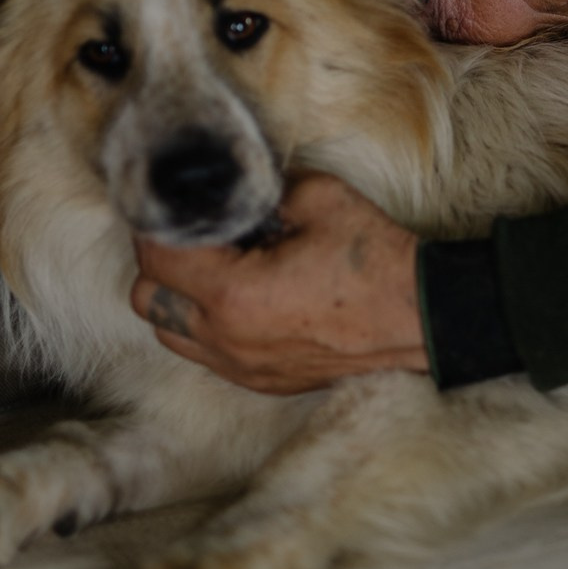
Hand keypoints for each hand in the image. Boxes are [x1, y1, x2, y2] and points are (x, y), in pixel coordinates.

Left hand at [129, 173, 427, 393]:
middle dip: (164, 260)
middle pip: (148, 299)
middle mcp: (226, 338)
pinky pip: (206, 352)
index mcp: (233, 293)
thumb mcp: (319, 198)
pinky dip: (208, 323)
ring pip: (169, 332)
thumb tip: (239, 188)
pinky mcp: (261, 380)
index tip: (175, 206)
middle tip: (198, 233)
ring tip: (219, 267)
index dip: (159, 224)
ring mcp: (242, 365)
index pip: (157, 256)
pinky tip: (244, 296)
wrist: (419, 316)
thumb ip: (264, 189)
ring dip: (181, 297)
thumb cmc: (374, 260)